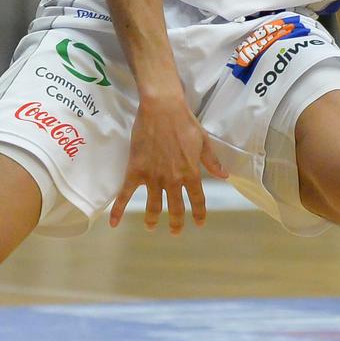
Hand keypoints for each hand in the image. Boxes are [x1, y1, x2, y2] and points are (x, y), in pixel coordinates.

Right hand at [113, 93, 228, 233]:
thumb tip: (225, 176)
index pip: (198, 199)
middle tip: (175, 231)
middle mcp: (173, 179)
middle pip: (175, 207)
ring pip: (152, 205)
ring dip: (152, 219)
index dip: (199, 213)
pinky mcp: (135, 170)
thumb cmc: (184, 122)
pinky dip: (119, 210)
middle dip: (176, 223)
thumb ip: (212, 161)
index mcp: (191, 172)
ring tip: (151, 226)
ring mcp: (153, 177)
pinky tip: (115, 223)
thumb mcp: (203, 141)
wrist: (162, 108)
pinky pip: (125, 194)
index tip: (198, 223)